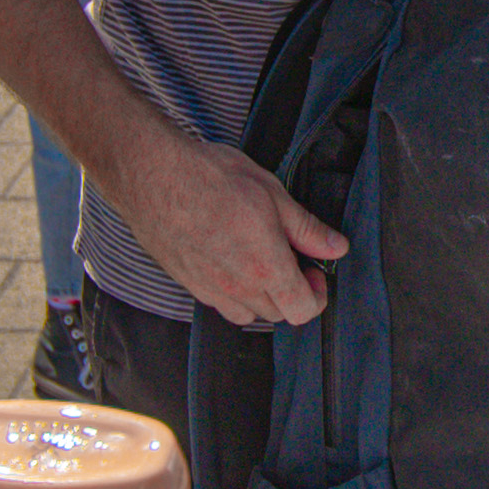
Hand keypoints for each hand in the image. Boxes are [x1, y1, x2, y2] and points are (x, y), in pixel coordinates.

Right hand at [114, 127, 349, 327]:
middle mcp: (237, 287)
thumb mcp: (272, 193)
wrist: (152, 174)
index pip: (303, 310)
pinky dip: (234, 293)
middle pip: (277, 314)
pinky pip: (220, 303)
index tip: (313, 270)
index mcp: (265, 267)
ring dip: (262, 296)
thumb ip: (306, 228)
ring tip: (259, 261)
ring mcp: (209, 289)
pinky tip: (231, 260)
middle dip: (291, 292)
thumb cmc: (209, 177)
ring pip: (248, 314)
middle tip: (290, 258)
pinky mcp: (188, 284)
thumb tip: (335, 246)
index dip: (317, 294)